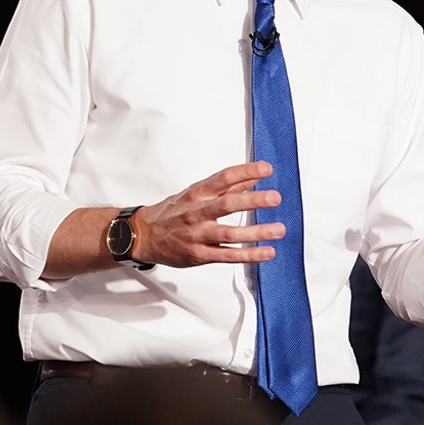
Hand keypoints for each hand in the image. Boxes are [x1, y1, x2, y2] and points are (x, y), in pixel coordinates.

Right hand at [133, 162, 285, 266]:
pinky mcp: (200, 255)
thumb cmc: (173, 212)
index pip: (224, 178)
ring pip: (229, 233)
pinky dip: (249, 254)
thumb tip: (255, 175)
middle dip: (253, 201)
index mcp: (198, 193)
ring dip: (256, 232)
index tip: (266, 169)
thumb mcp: (197, 193)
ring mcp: (198, 235)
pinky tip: (267, 252)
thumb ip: (229, 186)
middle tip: (274, 197)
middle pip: (227, 204)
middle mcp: (197, 212)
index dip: (246, 172)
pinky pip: (227, 255)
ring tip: (278, 229)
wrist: (144, 235)